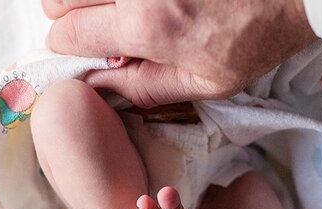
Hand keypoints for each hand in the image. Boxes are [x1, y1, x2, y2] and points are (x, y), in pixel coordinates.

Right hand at [43, 0, 315, 106]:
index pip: (69, 34)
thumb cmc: (255, 36)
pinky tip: (134, 3)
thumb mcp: (206, 83)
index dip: (67, 45)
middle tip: (92, 25)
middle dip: (66, 14)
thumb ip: (146, 87)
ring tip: (112, 11)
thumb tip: (101, 88)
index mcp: (147, 27)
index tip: (81, 48)